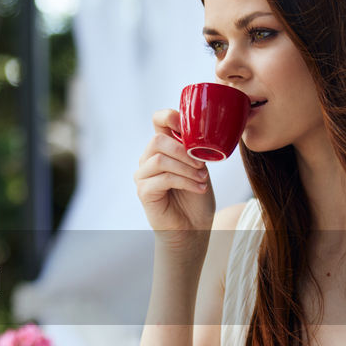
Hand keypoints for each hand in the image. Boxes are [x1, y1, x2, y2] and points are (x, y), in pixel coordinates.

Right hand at [134, 109, 215, 237]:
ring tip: (202, 179)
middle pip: (157, 140)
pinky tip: (199, 188)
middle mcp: (148, 159)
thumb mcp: (200, 167)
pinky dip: (185, 182)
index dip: (171, 117)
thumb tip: (201, 133)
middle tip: (202, 164)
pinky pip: (163, 179)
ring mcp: (143, 175)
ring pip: (160, 160)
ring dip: (186, 168)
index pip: (158, 120)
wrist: (193, 229)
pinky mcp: (144, 192)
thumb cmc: (196, 198)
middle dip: (183, 150)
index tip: (191, 129)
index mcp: (163, 148)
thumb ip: (194, 149)